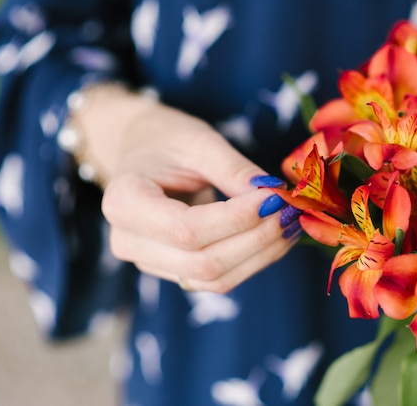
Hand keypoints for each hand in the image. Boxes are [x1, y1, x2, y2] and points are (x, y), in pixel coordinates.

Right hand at [74, 84, 297, 292]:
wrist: (139, 149)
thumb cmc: (166, 138)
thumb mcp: (199, 142)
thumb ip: (235, 171)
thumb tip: (275, 198)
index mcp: (123, 201)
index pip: (186, 229)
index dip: (237, 219)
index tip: (275, 197)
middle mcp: (129, 241)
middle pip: (202, 262)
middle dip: (257, 239)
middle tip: (293, 211)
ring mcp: (150, 262)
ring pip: (215, 278)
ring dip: (262, 255)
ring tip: (292, 224)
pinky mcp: (174, 269)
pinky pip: (218, 278)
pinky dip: (254, 260)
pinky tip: (277, 236)